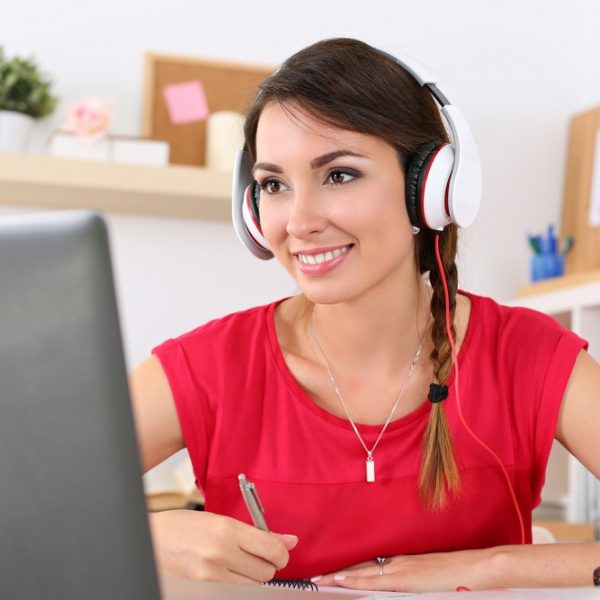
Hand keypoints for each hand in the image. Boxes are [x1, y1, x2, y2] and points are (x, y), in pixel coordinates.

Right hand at [148, 510, 297, 584]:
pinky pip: (236, 593)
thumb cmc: (183, 527)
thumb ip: (257, 532)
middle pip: (266, 572)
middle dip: (266, 566)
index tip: (279, 552)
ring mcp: (210, 577)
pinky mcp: (203, 591)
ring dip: (252, 578)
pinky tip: (227, 575)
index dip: (281, 553)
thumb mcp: (220, 520)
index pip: (272, 549)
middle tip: (254, 557)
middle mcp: (220, 554)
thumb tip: (290, 541)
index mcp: (227, 530)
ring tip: (236, 565)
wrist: (150, 542)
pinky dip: (238, 586)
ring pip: (254, 587)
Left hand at [315, 548, 493, 592]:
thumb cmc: (458, 574)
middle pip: (361, 567)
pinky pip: (376, 580)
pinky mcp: (407, 579)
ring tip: (320, 579)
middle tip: (315, 576)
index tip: (330, 573)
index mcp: (402, 560)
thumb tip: (397, 584)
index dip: (348, 569)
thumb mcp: (430, 575)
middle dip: (338, 573)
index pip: (368, 565)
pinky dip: (357, 580)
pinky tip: (342, 580)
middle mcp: (398, 562)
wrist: (478, 567)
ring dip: (340, 576)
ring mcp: (401, 569)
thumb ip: (412, 578)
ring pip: (363, 572)